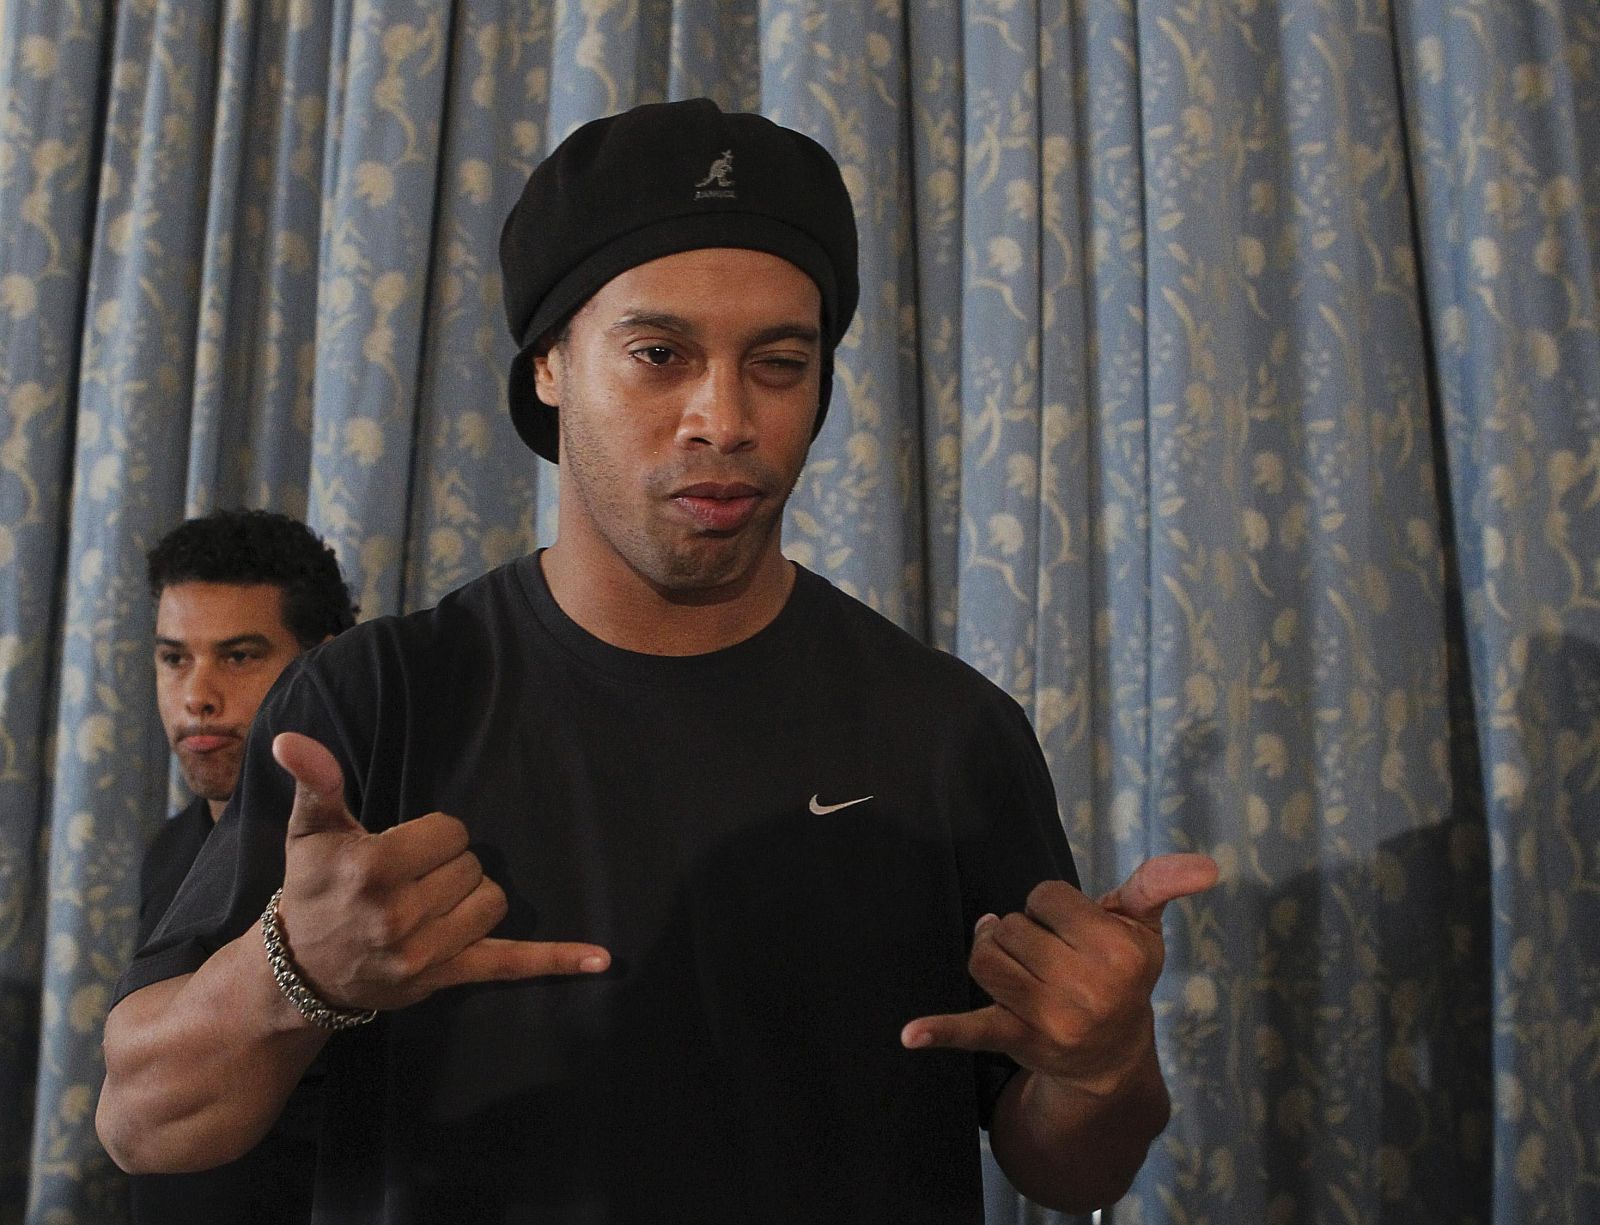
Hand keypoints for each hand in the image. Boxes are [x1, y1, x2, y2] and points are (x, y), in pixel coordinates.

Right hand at [270, 732, 609, 1013]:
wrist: (300, 970)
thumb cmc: (313, 890)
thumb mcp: (309, 833)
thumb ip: (316, 783)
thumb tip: (292, 739)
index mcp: (373, 870)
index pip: (450, 832)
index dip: (433, 837)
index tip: (403, 852)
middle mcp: (399, 914)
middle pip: (471, 865)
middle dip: (447, 866)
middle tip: (410, 881)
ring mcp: (426, 952)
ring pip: (493, 902)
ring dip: (471, 898)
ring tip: (431, 905)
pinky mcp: (446, 977)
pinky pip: (511, 964)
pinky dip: (557, 960)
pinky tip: (600, 958)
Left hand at [900, 854, 1217, 1095]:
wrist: (1112, 1058)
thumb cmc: (1121, 977)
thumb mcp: (1144, 930)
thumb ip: (1159, 886)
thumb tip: (1207, 864)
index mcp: (1119, 952)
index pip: (1046, 895)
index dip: (1050, 905)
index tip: (1068, 928)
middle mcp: (1087, 987)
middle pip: (1011, 925)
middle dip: (1020, 930)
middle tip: (1043, 951)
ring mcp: (1050, 1017)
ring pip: (985, 959)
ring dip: (990, 952)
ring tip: (1006, 958)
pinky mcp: (1018, 1041)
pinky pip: (974, 1030)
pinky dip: (940, 1031)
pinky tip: (911, 1034)